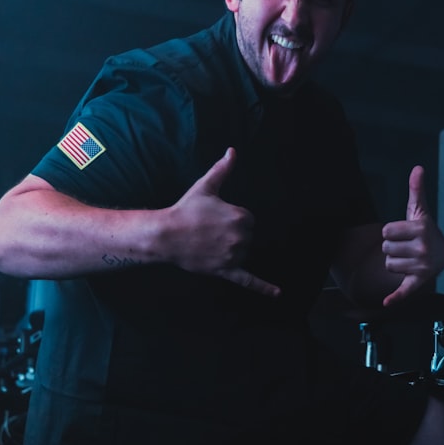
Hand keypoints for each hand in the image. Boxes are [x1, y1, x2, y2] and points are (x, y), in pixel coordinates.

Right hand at [162, 147, 279, 296]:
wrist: (165, 234)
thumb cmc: (186, 209)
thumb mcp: (206, 186)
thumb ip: (223, 169)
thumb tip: (232, 151)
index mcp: (241, 217)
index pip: (249, 220)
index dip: (233, 218)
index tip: (216, 218)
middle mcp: (241, 237)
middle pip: (248, 236)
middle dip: (232, 234)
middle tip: (210, 231)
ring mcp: (234, 255)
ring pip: (243, 253)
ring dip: (232, 250)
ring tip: (210, 243)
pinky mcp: (226, 270)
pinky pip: (248, 280)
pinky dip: (263, 288)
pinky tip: (277, 293)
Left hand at [379, 165, 443, 305]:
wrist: (441, 255)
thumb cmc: (424, 230)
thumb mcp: (420, 210)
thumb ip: (416, 189)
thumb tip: (417, 167)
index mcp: (421, 229)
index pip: (385, 231)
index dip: (391, 231)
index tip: (403, 232)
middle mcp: (423, 248)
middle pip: (385, 248)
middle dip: (392, 247)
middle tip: (407, 246)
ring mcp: (422, 266)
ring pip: (388, 264)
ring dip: (394, 262)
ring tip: (408, 258)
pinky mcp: (418, 282)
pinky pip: (404, 290)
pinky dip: (396, 297)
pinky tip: (386, 302)